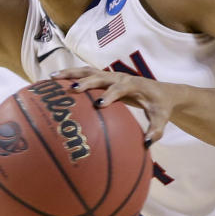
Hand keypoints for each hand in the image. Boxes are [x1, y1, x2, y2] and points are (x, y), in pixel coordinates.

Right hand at [57, 67, 171, 145]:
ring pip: (88, 71)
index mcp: (133, 85)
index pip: (120, 88)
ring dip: (71, 73)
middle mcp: (120, 77)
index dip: (110, 95)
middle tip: (72, 89)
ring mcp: (111, 75)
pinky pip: (85, 74)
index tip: (99, 105)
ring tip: (52, 78)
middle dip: (87, 82)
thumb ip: (156, 130)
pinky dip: (70, 76)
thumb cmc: (160, 106)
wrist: (162, 91)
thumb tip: (147, 144)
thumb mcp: (161, 118)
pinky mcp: (105, 78)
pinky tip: (53, 82)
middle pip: (100, 76)